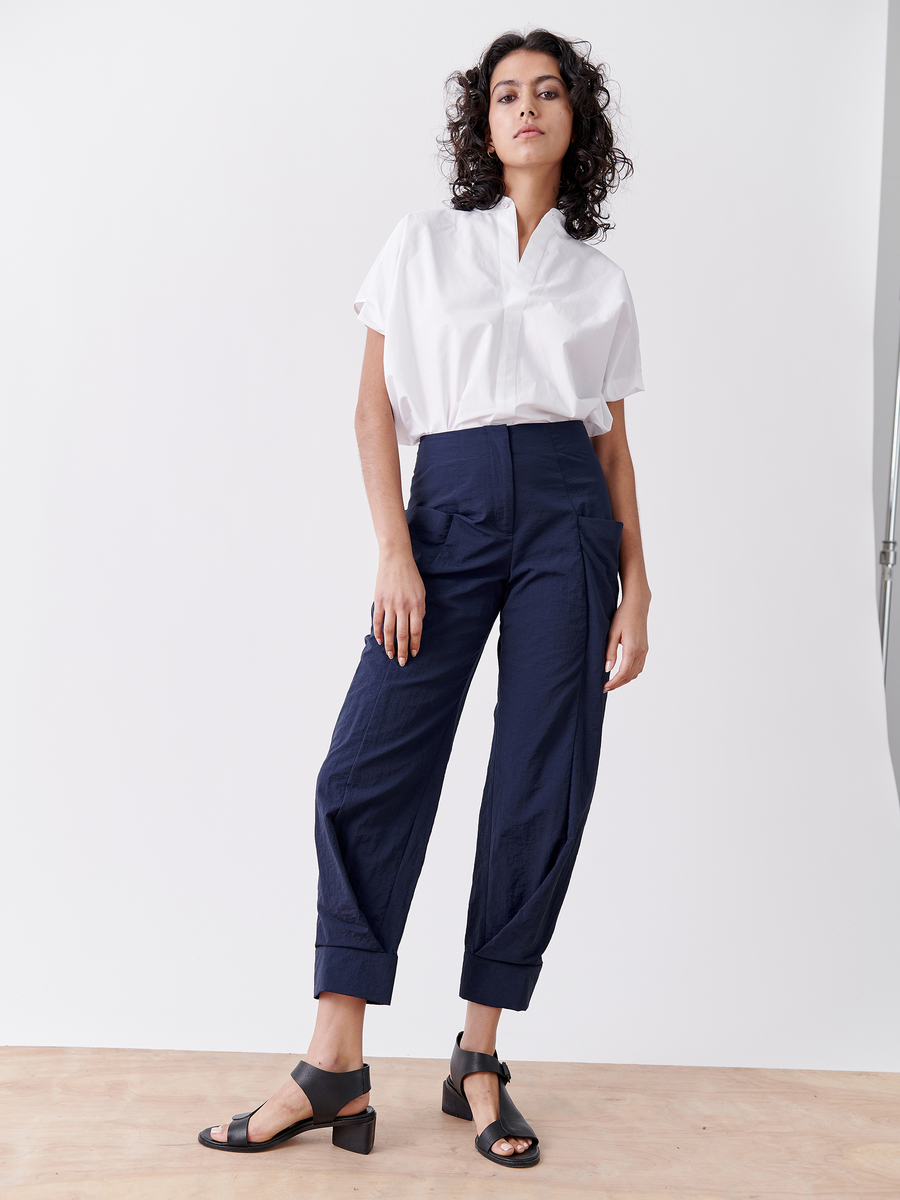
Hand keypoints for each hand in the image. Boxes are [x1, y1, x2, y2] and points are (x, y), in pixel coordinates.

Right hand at [373, 548, 425, 665]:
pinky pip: (377, 621)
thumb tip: (417, 625)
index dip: (415, 644)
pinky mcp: (379, 601)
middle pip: (402, 634)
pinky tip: (379, 641)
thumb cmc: (411, 576)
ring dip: (389, 645)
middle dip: (402, 650)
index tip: (414, 654)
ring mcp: (389, 604)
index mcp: (416, 605)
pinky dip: (377, 633)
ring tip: (391, 655)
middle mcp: (403, 606)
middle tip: (402, 662)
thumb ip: (420, 610)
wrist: (396, 559)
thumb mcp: (421, 592)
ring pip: (388, 630)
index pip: (416, 631)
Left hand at [603, 592, 648, 691]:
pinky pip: (639, 666)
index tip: (604, 687)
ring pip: (636, 673)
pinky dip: (631, 673)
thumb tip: (607, 669)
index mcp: (632, 649)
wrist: (637, 606)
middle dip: (618, 684)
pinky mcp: (645, 649)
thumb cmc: (622, 617)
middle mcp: (641, 652)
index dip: (614, 683)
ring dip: (625, 680)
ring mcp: (645, 651)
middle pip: (630, 676)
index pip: (623, 673)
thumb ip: (609, 652)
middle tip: (606, 688)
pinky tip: (622, 673)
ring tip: (612, 682)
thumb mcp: (612, 634)